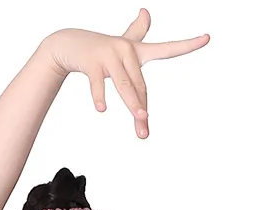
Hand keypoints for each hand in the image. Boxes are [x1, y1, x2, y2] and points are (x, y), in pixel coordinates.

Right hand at [43, 9, 209, 137]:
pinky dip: (99, 96)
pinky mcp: (93, 63)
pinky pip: (98, 83)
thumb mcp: (121, 42)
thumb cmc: (99, 47)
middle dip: (142, 109)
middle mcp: (126, 50)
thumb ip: (137, 33)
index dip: (188, 44)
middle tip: (145, 131)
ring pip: (125, 84)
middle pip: (140, 85)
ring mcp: (110, 55)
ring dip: (133, 102)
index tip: (207, 38)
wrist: (68, 43)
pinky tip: (102, 109)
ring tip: (141, 118)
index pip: (167, 48)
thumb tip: (146, 11)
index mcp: (137, 50)